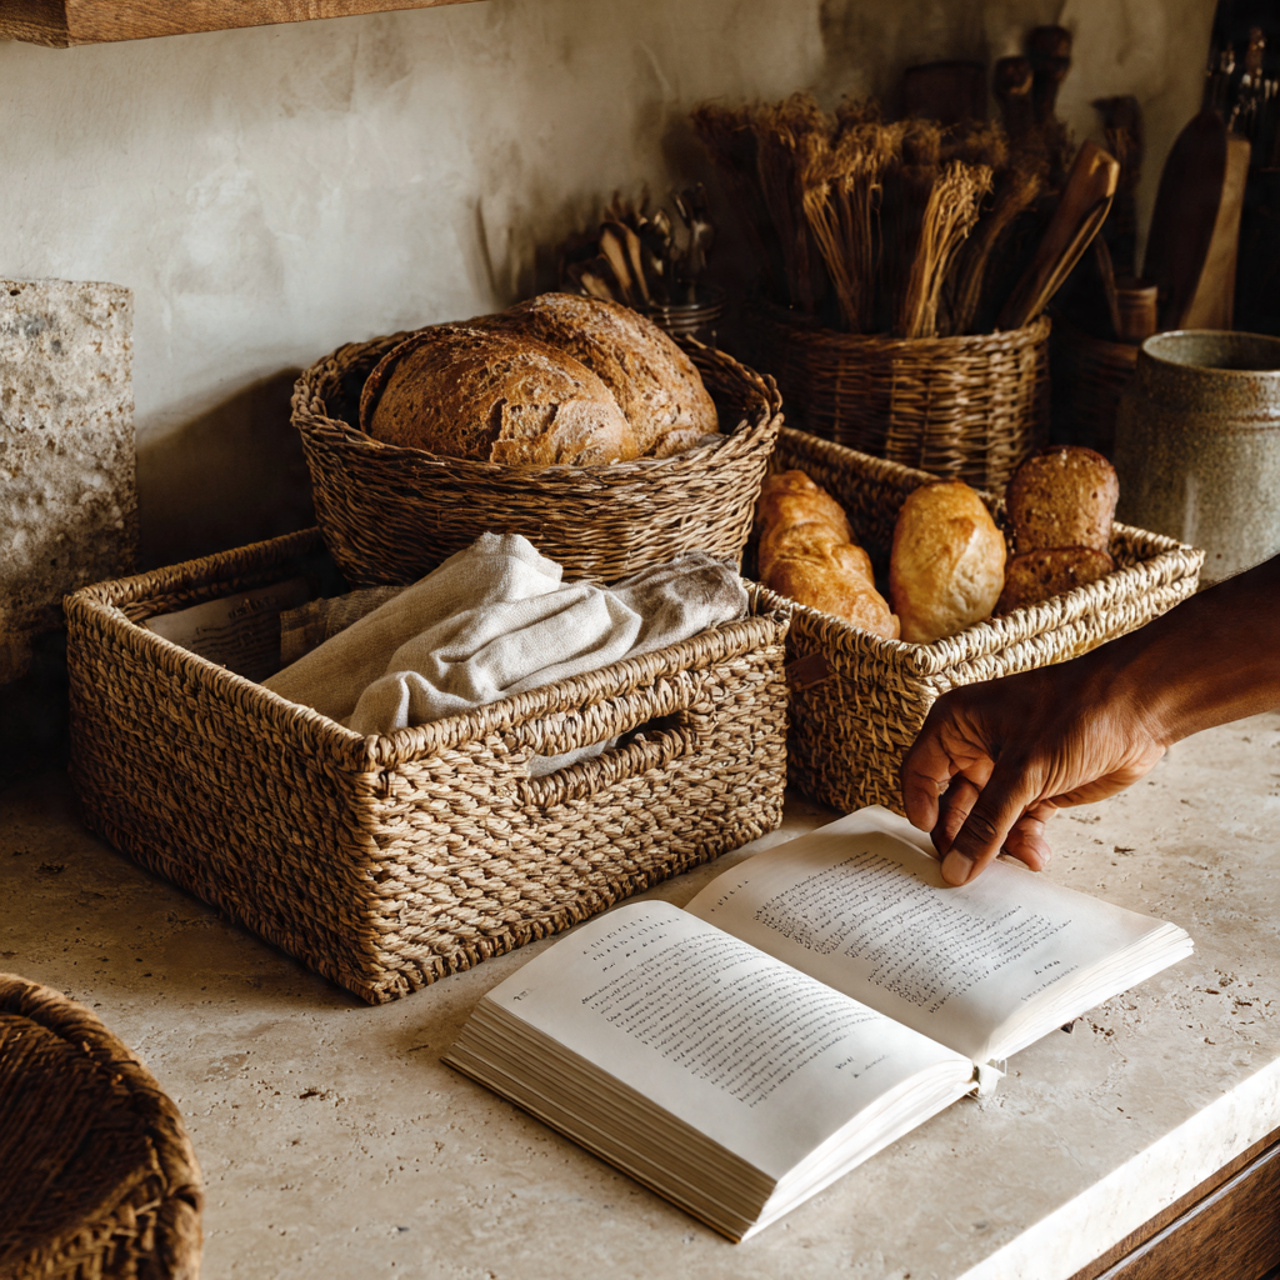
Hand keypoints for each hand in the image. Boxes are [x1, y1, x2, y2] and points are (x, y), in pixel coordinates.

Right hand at [900, 659, 1167, 885]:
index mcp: (956, 724)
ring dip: (999, 844)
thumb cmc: (1075, 714)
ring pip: (986, 818)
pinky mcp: (1037, 786)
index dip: (921, 810)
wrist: (1141, 707)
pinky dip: (1025, 841)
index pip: (918, 774)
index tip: (937, 847)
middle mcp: (975, 745)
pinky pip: (1017, 822)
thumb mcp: (1023, 773)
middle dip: (962, 837)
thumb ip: (986, 825)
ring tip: (1018, 862)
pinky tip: (1038, 856)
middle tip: (969, 871)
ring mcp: (1006, 767)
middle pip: (950, 803)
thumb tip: (956, 869)